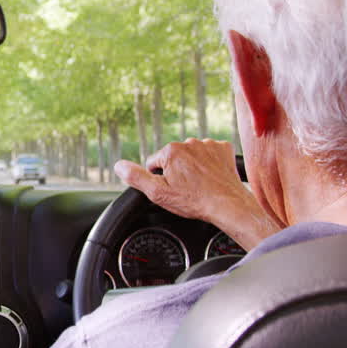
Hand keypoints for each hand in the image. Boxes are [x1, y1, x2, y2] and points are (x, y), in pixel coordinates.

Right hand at [113, 139, 283, 250]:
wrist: (228, 205)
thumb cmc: (194, 201)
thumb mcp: (158, 193)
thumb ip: (136, 177)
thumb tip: (118, 165)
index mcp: (171, 151)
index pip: (154, 163)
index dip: (160, 179)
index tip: (172, 189)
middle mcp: (189, 142)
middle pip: (174, 158)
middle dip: (177, 171)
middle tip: (187, 189)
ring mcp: (208, 144)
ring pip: (192, 155)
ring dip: (193, 167)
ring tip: (200, 184)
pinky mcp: (223, 148)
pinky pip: (210, 153)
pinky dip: (210, 163)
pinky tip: (211, 176)